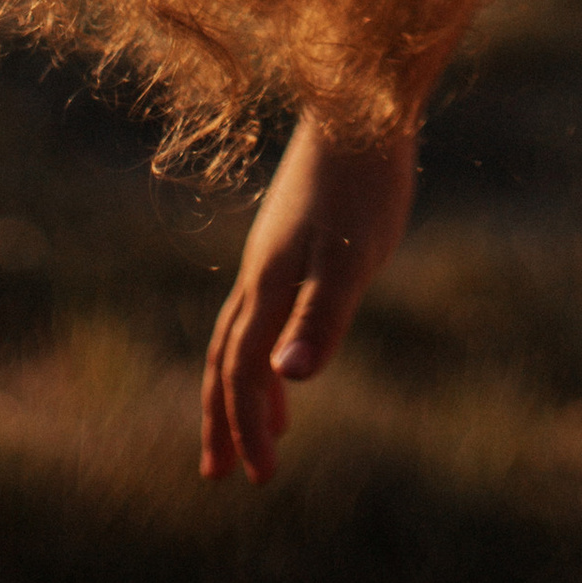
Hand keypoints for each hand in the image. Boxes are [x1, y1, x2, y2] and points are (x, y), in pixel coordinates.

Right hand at [198, 114, 418, 485]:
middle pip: (225, 359)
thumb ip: (321, 317)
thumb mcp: (350, 257)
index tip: (262, 477)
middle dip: (221, 418)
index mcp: (267, 284)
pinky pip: (264, 307)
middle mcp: (259, 271)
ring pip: (242, 332)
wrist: (361, 105)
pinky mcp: (293, 236)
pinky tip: (292, 353)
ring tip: (265, 431)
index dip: (246, 425)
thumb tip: (287, 380)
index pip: (242, 371)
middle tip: (219, 473)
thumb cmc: (362, 182)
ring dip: (242, 387)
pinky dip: (267, 346)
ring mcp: (273, 251)